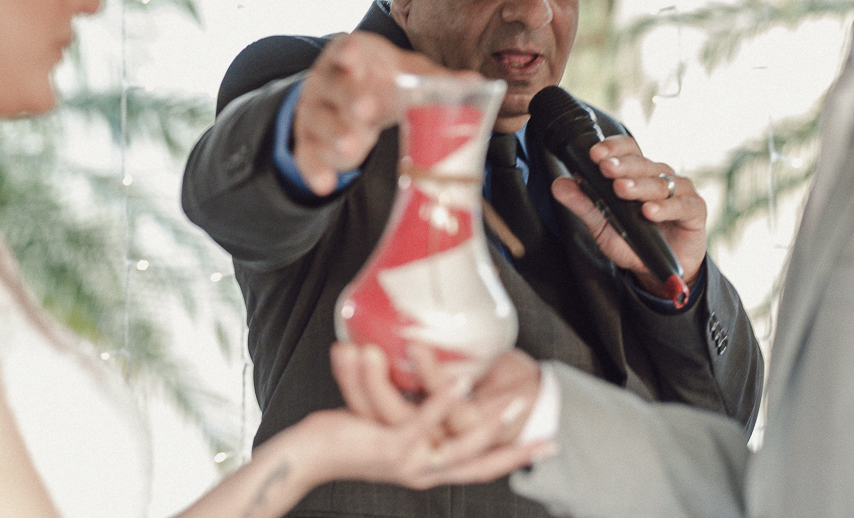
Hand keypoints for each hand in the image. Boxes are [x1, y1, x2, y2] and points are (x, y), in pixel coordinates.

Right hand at [293, 31, 461, 194]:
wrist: (343, 100)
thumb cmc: (378, 81)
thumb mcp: (404, 74)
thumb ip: (435, 80)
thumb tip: (475, 83)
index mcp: (350, 57)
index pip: (345, 49)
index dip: (348, 52)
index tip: (354, 55)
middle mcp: (326, 81)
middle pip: (333, 86)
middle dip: (349, 97)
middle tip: (367, 111)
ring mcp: (314, 111)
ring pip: (319, 121)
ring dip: (335, 134)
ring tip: (353, 148)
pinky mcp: (308, 142)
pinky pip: (307, 155)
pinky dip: (314, 170)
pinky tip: (325, 184)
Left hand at [328, 343, 546, 487]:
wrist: (307, 454)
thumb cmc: (344, 435)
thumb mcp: (389, 425)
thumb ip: (413, 412)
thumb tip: (432, 383)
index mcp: (427, 468)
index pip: (479, 468)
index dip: (513, 459)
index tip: (545, 448)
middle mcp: (423, 472)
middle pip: (481, 466)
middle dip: (516, 449)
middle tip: (547, 436)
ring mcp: (410, 462)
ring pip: (461, 447)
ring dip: (490, 422)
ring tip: (514, 402)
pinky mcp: (391, 446)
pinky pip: (424, 421)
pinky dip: (444, 400)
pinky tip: (461, 381)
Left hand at [550, 135, 706, 296]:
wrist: (658, 270)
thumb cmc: (632, 242)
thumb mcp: (602, 226)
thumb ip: (583, 204)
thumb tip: (559, 185)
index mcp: (637, 173)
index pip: (627, 150)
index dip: (613, 147)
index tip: (595, 154)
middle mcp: (659, 176)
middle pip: (642, 163)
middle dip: (622, 165)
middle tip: (605, 167)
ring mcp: (679, 191)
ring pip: (660, 182)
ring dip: (639, 185)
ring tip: (622, 190)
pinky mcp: (695, 210)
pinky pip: (682, 204)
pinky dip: (666, 208)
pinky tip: (649, 211)